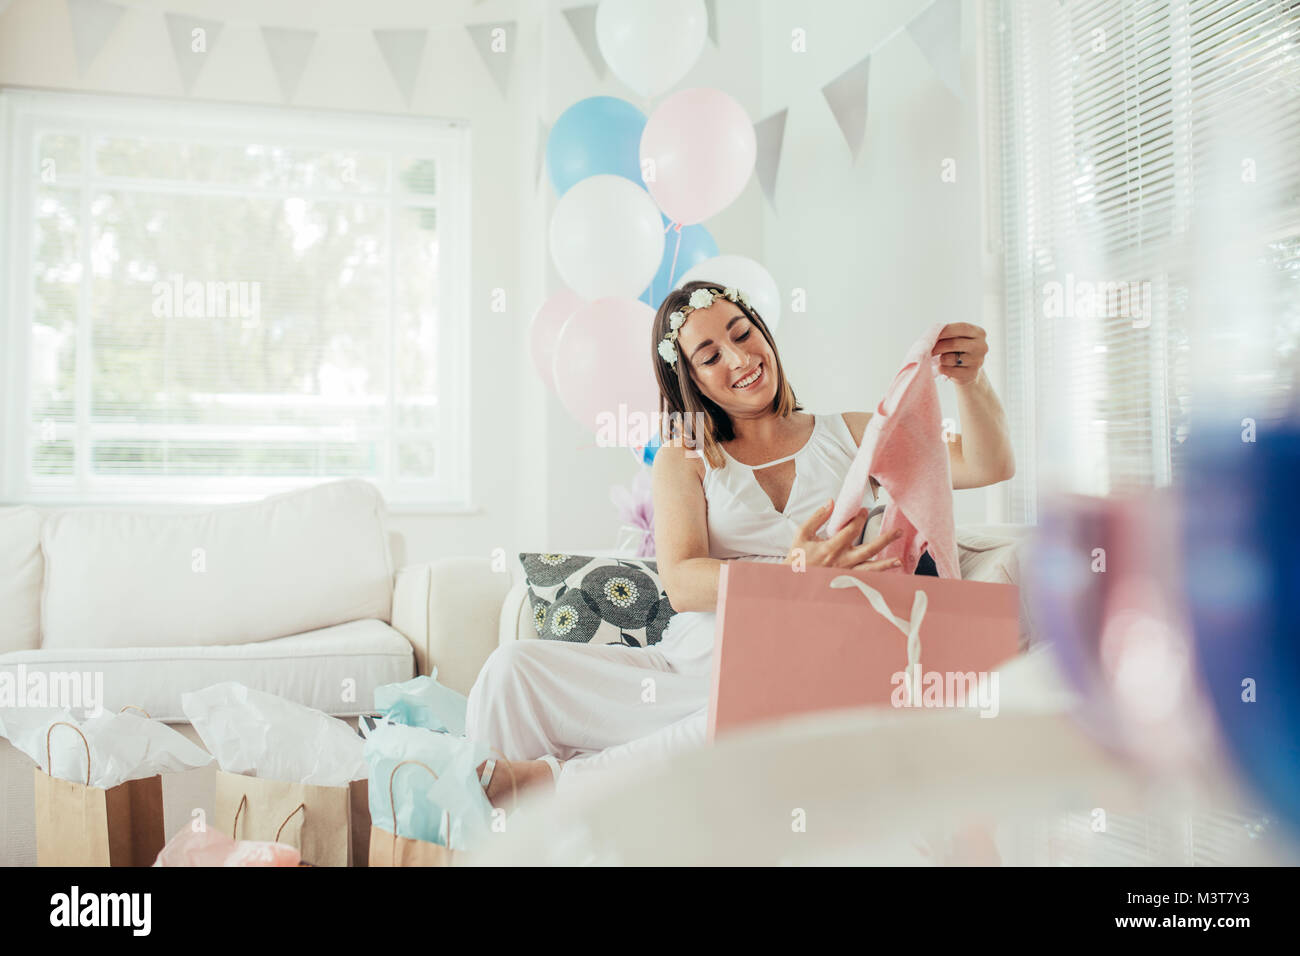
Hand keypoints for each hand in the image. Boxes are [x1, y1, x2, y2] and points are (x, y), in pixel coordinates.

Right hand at [786, 499, 903, 571]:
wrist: (792, 582)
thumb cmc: (797, 558)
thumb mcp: (803, 533)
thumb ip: (818, 517)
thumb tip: (831, 502)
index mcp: (831, 548)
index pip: (851, 530)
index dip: (860, 518)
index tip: (864, 511)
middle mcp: (842, 561)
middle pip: (869, 549)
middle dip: (885, 539)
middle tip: (897, 532)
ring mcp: (845, 573)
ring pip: (870, 569)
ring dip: (886, 564)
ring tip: (899, 561)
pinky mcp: (846, 582)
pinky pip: (865, 580)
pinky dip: (877, 578)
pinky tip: (886, 575)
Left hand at [931, 322, 988, 386]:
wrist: (967, 371)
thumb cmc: (958, 350)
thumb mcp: (957, 338)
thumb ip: (947, 334)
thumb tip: (930, 337)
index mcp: (979, 333)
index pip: (961, 328)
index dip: (945, 330)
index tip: (932, 334)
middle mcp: (981, 346)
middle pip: (954, 343)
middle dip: (937, 346)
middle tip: (927, 349)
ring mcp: (977, 361)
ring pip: (949, 358)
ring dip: (940, 358)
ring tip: (941, 358)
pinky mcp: (971, 374)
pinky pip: (948, 370)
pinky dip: (941, 368)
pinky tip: (944, 367)